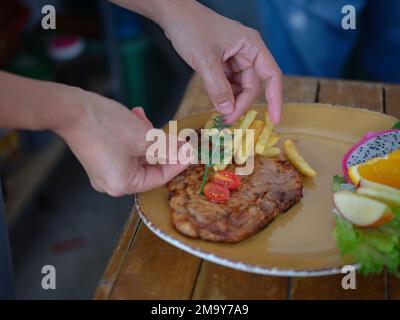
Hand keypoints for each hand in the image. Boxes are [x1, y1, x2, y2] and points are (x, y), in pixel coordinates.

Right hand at [56, 90, 187, 195]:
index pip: (159, 178)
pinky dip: (134, 136)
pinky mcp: (100, 157)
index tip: (191, 150)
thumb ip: (168, 147)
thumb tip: (186, 152)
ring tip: (144, 119)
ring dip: (147, 137)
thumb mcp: (144, 137)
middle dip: (161, 146)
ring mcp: (104, 170)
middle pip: (149, 167)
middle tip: (173, 133)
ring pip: (138, 155)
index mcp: (123, 185)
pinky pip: (125, 150)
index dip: (178, 163)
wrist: (70, 109)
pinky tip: (136, 117)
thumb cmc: (106, 126)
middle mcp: (112, 183)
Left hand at [161, 1, 281, 123]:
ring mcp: (235, 59)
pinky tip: (213, 96)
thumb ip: (218, 88)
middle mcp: (247, 53)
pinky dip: (221, 94)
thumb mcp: (205, 60)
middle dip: (240, 103)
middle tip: (227, 119)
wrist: (174, 16)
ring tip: (217, 109)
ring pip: (239, 88)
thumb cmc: (192, 28)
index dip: (275, 98)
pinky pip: (228, 85)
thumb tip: (228, 111)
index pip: (271, 75)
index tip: (274, 119)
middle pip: (252, 86)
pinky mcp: (224, 64)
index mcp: (251, 46)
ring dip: (230, 101)